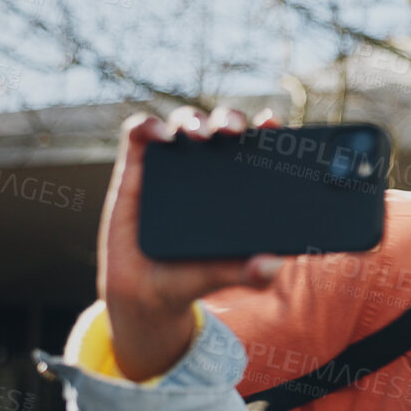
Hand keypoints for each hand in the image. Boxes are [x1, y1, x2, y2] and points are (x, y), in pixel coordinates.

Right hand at [98, 106, 288, 379]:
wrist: (145, 291)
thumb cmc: (193, 275)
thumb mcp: (225, 275)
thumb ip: (250, 273)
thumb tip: (274, 266)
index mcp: (239, 186)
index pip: (257, 148)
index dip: (267, 131)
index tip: (271, 124)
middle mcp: (208, 169)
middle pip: (222, 128)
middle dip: (229, 119)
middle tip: (233, 132)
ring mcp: (172, 165)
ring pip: (185, 124)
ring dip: (193, 120)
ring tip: (199, 136)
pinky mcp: (136, 169)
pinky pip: (139, 134)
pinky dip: (148, 125)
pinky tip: (160, 137)